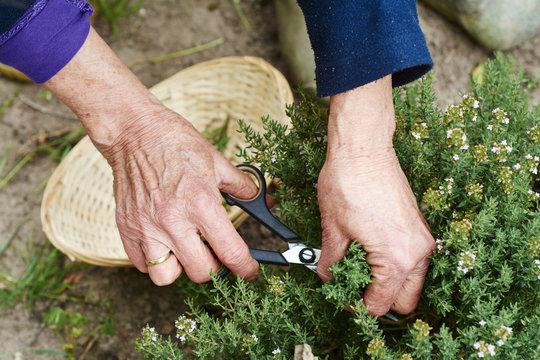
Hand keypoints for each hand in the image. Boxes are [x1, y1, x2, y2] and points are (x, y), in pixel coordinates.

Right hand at [43, 27, 258, 284]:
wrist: (133, 131)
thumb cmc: (175, 142)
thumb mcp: (216, 161)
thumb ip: (241, 185)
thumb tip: (262, 198)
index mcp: (201, 203)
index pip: (230, 252)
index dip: (245, 268)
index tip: (249, 272)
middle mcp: (173, 221)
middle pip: (201, 272)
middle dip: (215, 267)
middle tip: (216, 252)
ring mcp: (146, 227)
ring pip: (166, 276)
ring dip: (181, 268)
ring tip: (186, 249)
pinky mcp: (126, 228)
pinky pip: (141, 264)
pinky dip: (154, 260)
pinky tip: (163, 242)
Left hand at [317, 75, 434, 315]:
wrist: (363, 147)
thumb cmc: (348, 182)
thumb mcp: (333, 229)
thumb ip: (331, 262)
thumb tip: (328, 278)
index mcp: (396, 259)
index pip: (380, 305)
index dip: (357, 307)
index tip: (343, 297)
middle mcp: (417, 252)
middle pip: (406, 301)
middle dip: (379, 301)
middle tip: (353, 289)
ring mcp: (422, 238)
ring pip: (412, 281)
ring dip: (389, 284)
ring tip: (359, 270)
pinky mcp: (420, 226)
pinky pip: (414, 260)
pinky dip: (395, 265)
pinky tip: (370, 252)